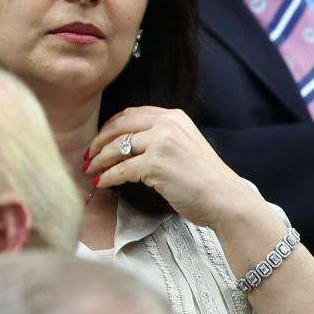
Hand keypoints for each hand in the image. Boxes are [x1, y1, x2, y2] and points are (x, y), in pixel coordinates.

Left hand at [86, 106, 262, 231]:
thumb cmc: (205, 179)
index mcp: (173, 117)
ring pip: (116, 148)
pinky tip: (101, 183)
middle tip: (88, 154)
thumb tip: (128, 144)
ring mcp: (161, 143)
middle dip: (99, 142)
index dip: (110, 127)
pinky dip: (107, 177)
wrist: (226, 199)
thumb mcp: (184, 145)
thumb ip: (161, 137)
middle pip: (119, 127)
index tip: (100, 139)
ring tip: (90, 170)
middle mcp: (167, 124)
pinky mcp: (155, 164)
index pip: (131, 115)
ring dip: (99, 160)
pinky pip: (121, 170)